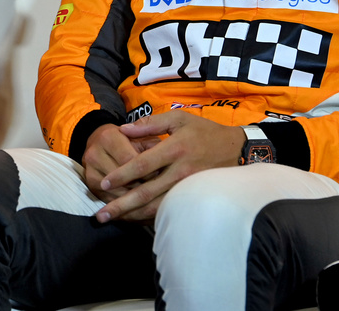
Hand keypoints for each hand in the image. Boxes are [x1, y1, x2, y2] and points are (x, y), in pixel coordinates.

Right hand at [82, 123, 159, 203]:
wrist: (101, 141)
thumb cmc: (128, 140)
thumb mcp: (140, 136)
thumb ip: (152, 145)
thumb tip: (165, 165)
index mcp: (108, 137)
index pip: (130, 160)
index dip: (148, 172)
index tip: (163, 179)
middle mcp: (94, 154)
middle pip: (122, 179)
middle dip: (143, 189)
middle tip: (161, 196)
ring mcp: (89, 171)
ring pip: (116, 193)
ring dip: (135, 202)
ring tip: (154, 206)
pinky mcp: (89, 185)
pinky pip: (109, 201)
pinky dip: (126, 209)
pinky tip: (141, 211)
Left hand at [94, 111, 244, 221]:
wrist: (237, 150)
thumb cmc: (204, 131)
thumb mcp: (179, 119)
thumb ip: (150, 124)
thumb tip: (123, 129)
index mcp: (174, 149)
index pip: (142, 164)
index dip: (122, 175)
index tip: (105, 184)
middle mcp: (180, 171)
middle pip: (146, 192)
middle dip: (122, 204)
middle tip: (101, 215)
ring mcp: (187, 187)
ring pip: (156, 206)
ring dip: (133, 215)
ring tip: (113, 220)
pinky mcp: (192, 196)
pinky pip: (168, 209)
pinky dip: (150, 216)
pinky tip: (135, 220)